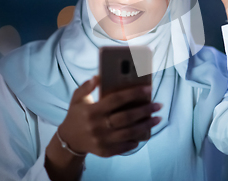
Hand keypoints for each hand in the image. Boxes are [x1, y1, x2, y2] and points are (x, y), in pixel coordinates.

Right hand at [45, 76, 162, 179]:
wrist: (68, 139)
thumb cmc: (77, 114)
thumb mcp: (77, 98)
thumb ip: (87, 86)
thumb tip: (100, 75)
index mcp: (92, 110)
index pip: (116, 100)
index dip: (134, 93)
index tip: (149, 89)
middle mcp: (97, 126)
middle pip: (126, 117)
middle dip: (145, 110)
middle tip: (159, 105)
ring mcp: (101, 140)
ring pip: (129, 133)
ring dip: (146, 126)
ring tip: (158, 118)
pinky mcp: (104, 151)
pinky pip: (124, 147)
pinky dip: (135, 141)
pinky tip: (145, 134)